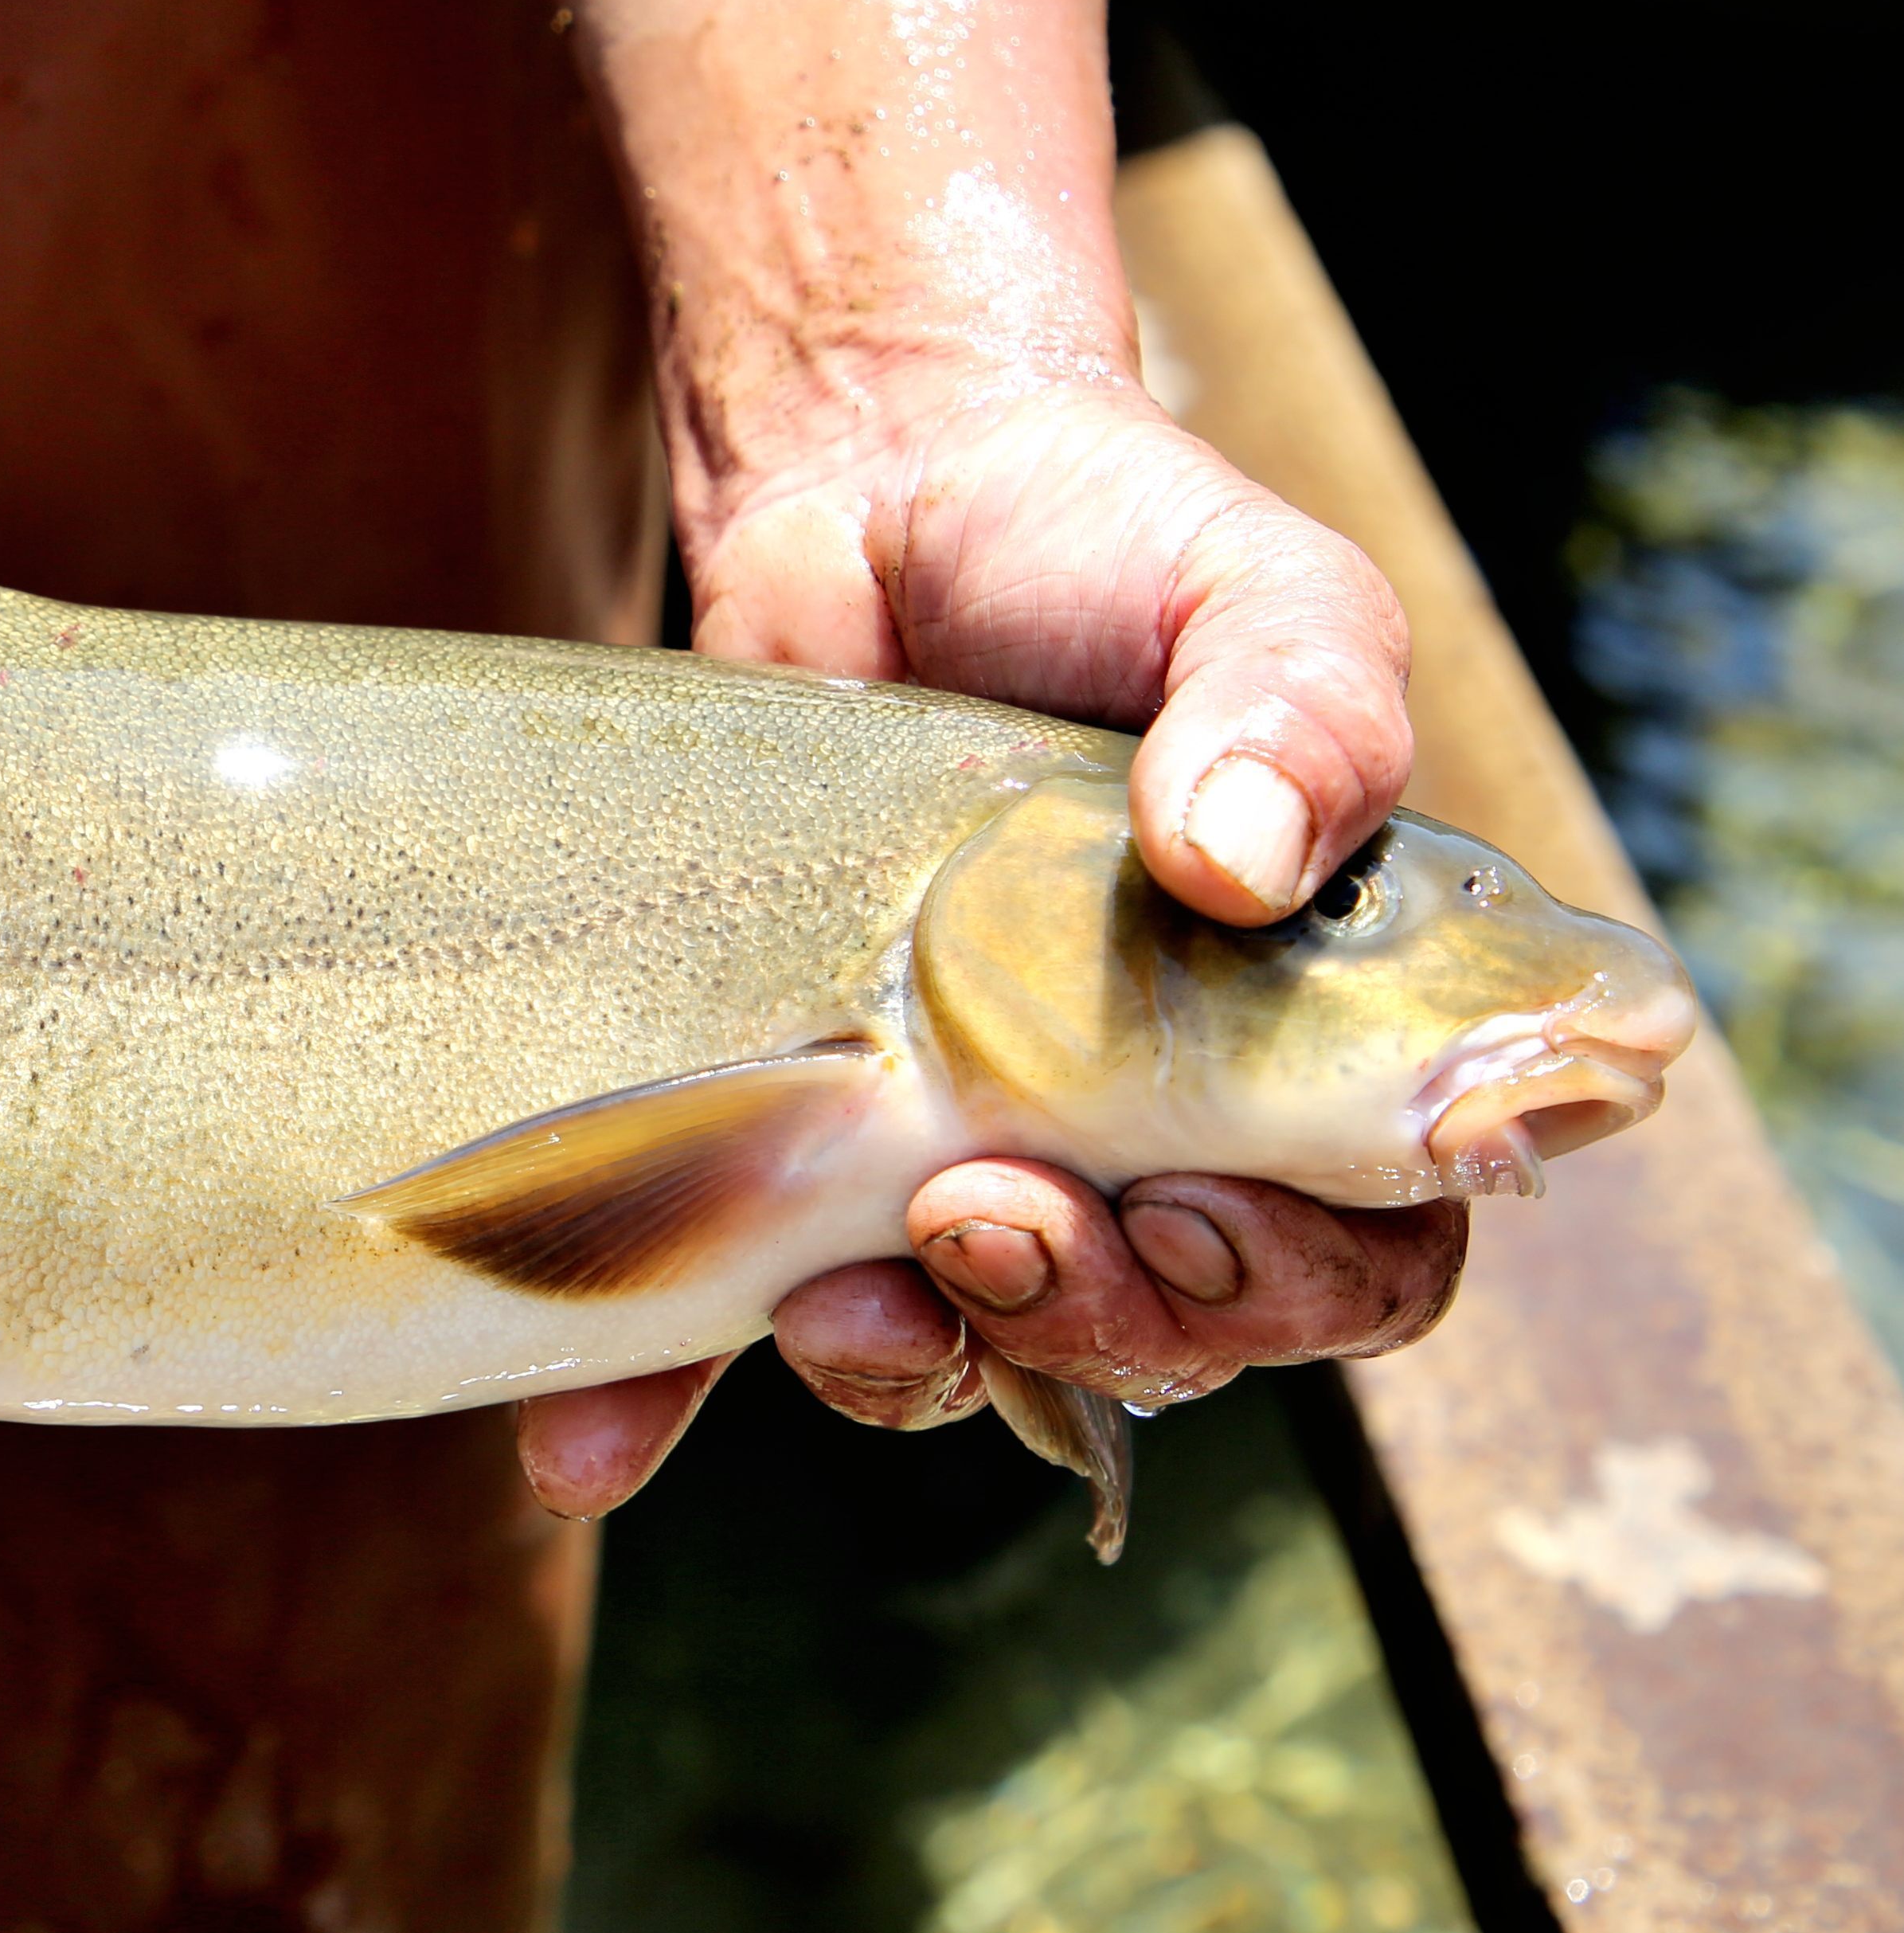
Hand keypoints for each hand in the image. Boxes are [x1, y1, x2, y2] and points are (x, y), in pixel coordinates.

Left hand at [507, 384, 1468, 1518]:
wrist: (872, 482)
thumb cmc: (1109, 541)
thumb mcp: (1250, 591)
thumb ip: (1302, 706)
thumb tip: (1245, 853)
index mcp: (1301, 1052)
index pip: (1360, 1258)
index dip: (1293, 1286)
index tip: (1188, 1203)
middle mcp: (1133, 1130)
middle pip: (1160, 1338)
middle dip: (1083, 1318)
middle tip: (983, 1207)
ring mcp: (944, 1139)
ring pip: (955, 1350)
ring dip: (902, 1360)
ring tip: (833, 1287)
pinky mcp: (772, 1127)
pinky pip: (706, 1310)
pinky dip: (642, 1394)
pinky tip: (572, 1450)